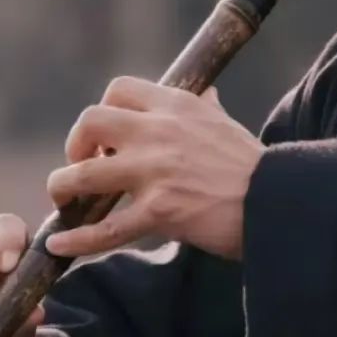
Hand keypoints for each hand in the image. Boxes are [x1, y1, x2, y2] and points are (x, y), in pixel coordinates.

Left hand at [44, 76, 264, 261]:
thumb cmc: (253, 166)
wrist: (278, 202)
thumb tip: (208, 94)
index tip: (105, 138)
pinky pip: (105, 229)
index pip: (119, 90)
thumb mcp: (227, 124)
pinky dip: (76, 240)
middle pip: (90, 122)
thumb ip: (208, 109)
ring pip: (84, 175)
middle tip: (80, 166)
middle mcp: (160, 132)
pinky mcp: (160, 212)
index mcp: (177, 105)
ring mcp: (156, 172)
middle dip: (75, 145)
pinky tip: (57, 246)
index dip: (102, 112)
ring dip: (63, 188)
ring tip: (63, 202)